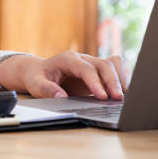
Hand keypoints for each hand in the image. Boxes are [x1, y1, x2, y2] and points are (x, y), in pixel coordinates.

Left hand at [0, 51, 127, 99]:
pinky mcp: (97, 71)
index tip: (102, 97)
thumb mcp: (36, 84)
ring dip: (120, 78)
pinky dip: (121, 79)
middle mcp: (83, 59)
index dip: (96, 82)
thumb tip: (61, 96)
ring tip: (122, 96)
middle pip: (104, 65)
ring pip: (113, 64)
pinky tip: (121, 93)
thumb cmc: (38, 77)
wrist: (39, 71)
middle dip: (113, 82)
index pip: (87, 69)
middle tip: (118, 99)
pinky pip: (115, 69)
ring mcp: (91, 64)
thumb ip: (47, 89)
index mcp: (68, 60)